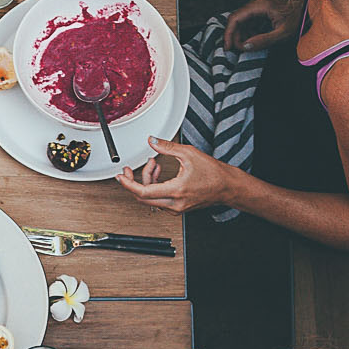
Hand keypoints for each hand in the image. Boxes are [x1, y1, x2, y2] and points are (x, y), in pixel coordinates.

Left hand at [118, 137, 242, 215]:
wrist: (227, 187)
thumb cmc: (213, 173)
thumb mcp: (188, 153)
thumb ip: (167, 147)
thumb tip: (152, 140)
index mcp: (176, 191)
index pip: (144, 192)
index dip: (128, 184)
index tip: (121, 177)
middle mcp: (174, 204)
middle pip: (143, 197)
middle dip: (135, 181)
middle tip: (132, 169)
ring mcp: (176, 208)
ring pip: (150, 198)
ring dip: (147, 181)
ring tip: (154, 163)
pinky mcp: (177, 208)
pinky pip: (158, 199)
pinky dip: (155, 185)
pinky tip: (159, 172)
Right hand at [225, 0, 300, 50]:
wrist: (307, 9)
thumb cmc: (298, 19)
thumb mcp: (282, 34)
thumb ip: (263, 41)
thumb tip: (245, 46)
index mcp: (260, 5)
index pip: (235, 18)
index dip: (228, 33)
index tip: (227, 47)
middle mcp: (256, 1)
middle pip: (236, 19)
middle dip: (235, 36)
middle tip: (238, 50)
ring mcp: (258, 3)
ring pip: (241, 20)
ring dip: (241, 34)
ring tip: (247, 46)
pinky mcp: (260, 8)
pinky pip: (248, 20)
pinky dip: (247, 31)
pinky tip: (253, 39)